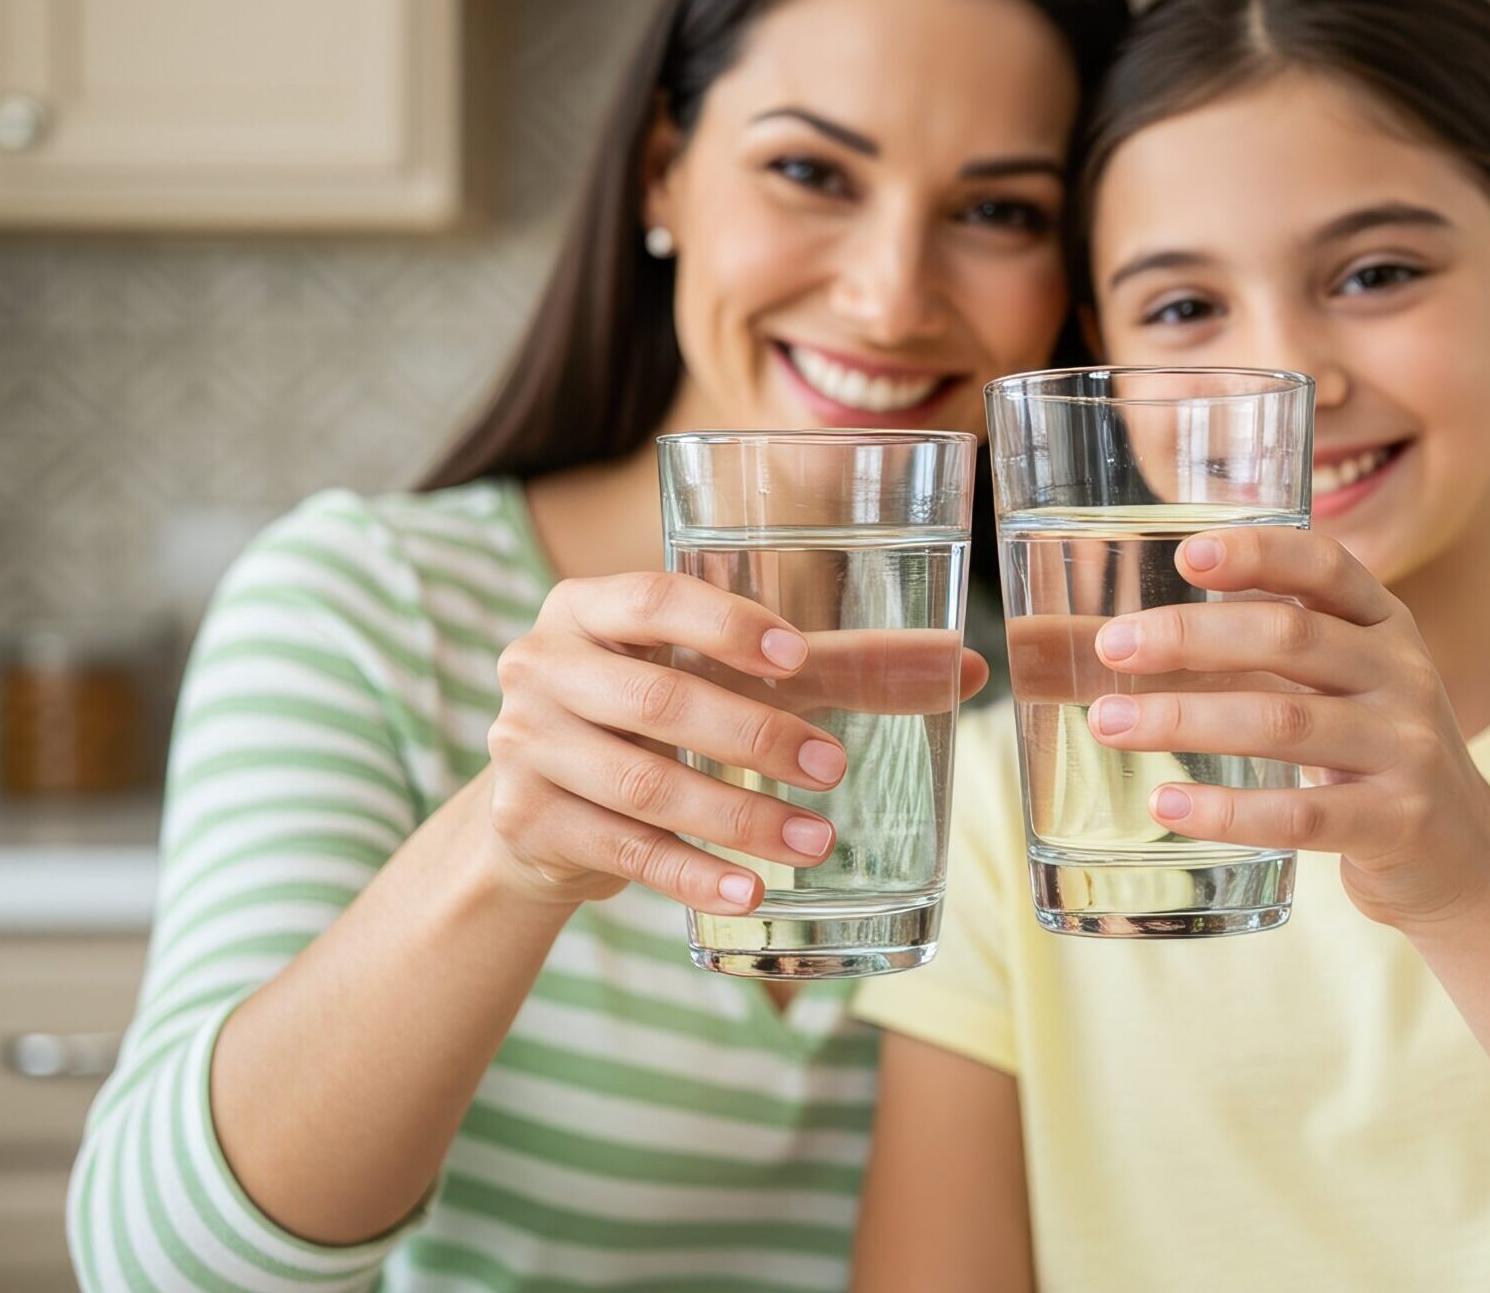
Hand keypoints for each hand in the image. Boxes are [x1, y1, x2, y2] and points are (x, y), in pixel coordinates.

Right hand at [483, 572, 984, 911]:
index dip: (725, 624)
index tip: (797, 657)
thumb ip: (834, 667)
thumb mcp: (723, 677)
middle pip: (656, 699)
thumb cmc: (655, 716)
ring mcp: (525, 745)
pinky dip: (692, 872)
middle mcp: (541, 665)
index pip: (654, 598)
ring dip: (737, 817)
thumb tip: (964, 666)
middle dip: (753, 736)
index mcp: (586, 606)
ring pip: (643, 783)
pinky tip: (750, 891)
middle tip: (833, 768)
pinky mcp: (526, 821)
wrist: (539, 807)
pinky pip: (622, 850)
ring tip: (815, 843)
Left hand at [1084, 526, 1489, 933]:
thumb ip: (1269, 649)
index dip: (1257, 553)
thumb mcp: (1348, 681)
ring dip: (1184, 720)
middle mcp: (1404, 674)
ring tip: (1109, 723)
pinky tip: (1166, 806)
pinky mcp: (1396, 823)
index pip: (1324, 566)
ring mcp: (1406, 750)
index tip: (1185, 555)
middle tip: (1111, 646)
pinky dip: (1225, 810)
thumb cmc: (1373, 754)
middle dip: (1190, 637)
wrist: (1467, 857)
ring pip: (1283, 723)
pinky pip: (1298, 814)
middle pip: (1290, 637)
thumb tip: (1124, 634)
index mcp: (1387, 623)